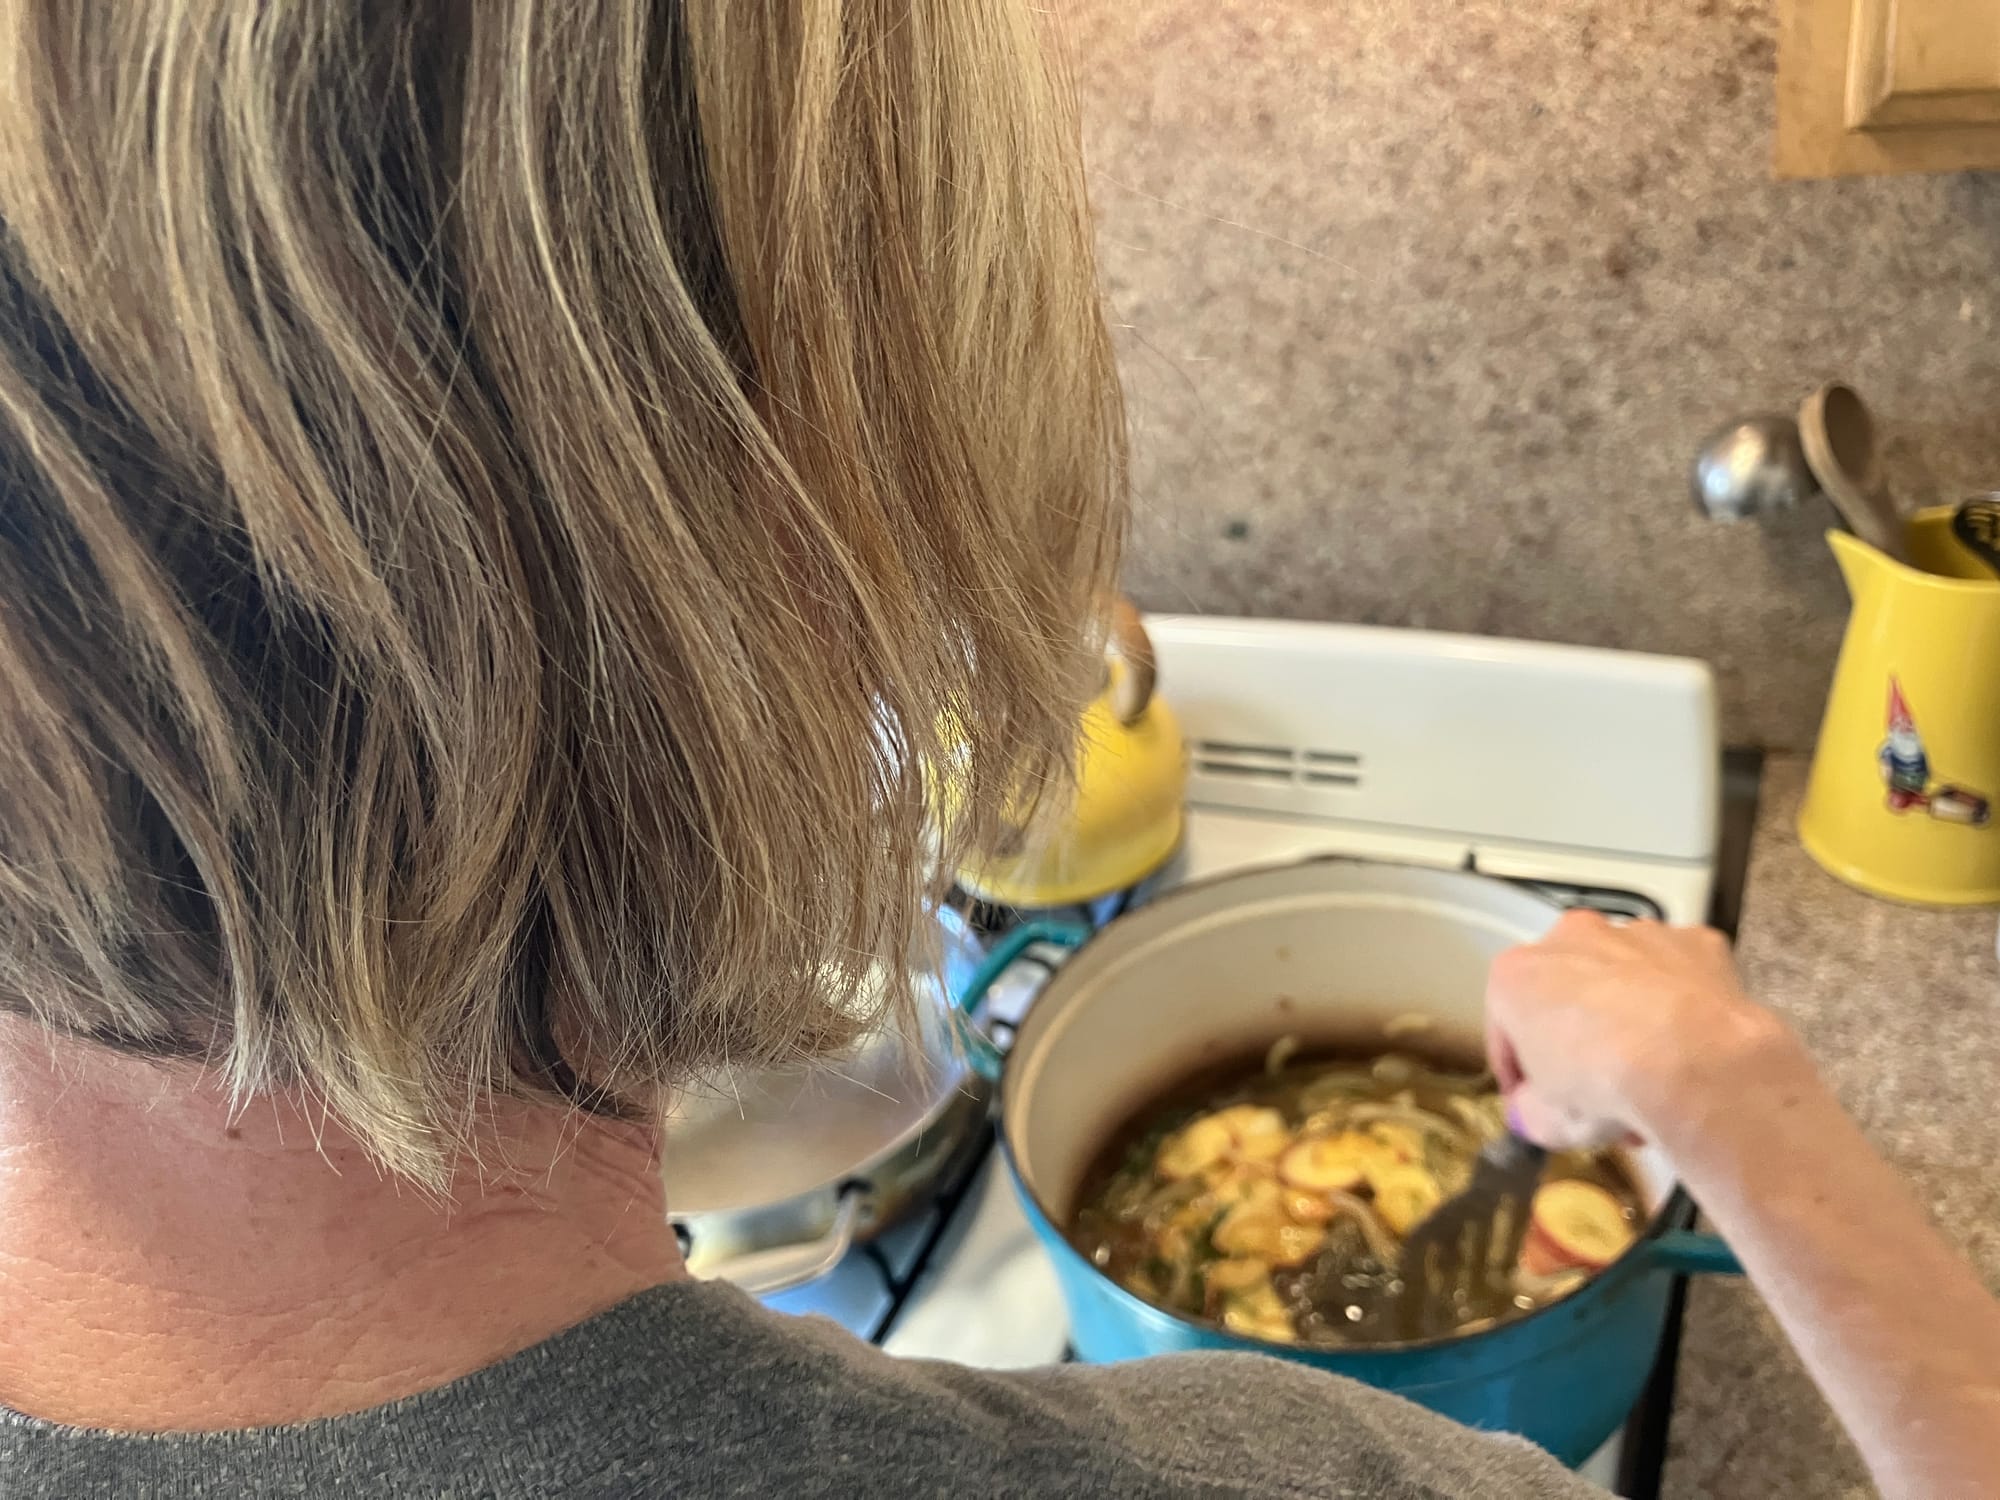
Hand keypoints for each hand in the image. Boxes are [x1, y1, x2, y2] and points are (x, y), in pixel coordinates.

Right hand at [1484, 910, 1792, 1149]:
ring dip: (1629, 1016)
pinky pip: (1681, 974)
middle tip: (1596, 1089)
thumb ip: (1530, 1110)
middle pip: (1567, 990)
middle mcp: (1573, 941)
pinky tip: (1691, 1047)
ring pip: (1625, 977)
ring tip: (1651, 1077)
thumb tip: (1537, 1112)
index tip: (1534, 1097)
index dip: (1520, 1068)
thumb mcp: (1544, 1123)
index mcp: (1518, 975)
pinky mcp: (1695, 944)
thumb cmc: (1608, 1083)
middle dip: (1578, 1035)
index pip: (1505, 1025)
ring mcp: (1637, 936)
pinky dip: (1684, 1003)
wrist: (1696, 1068)